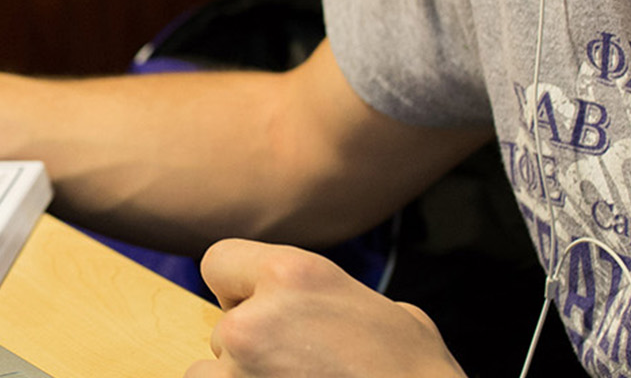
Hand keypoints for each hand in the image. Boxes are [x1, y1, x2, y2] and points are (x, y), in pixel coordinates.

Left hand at [189, 238, 464, 377]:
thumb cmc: (419, 374)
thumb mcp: (389, 313)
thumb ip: (338, 300)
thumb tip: (332, 311)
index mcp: (294, 273)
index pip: (218, 262)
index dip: (239, 291)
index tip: (267, 317)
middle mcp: (259, 316)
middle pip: (222, 328)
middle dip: (251, 349)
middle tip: (300, 367)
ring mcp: (244, 368)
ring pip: (211, 373)